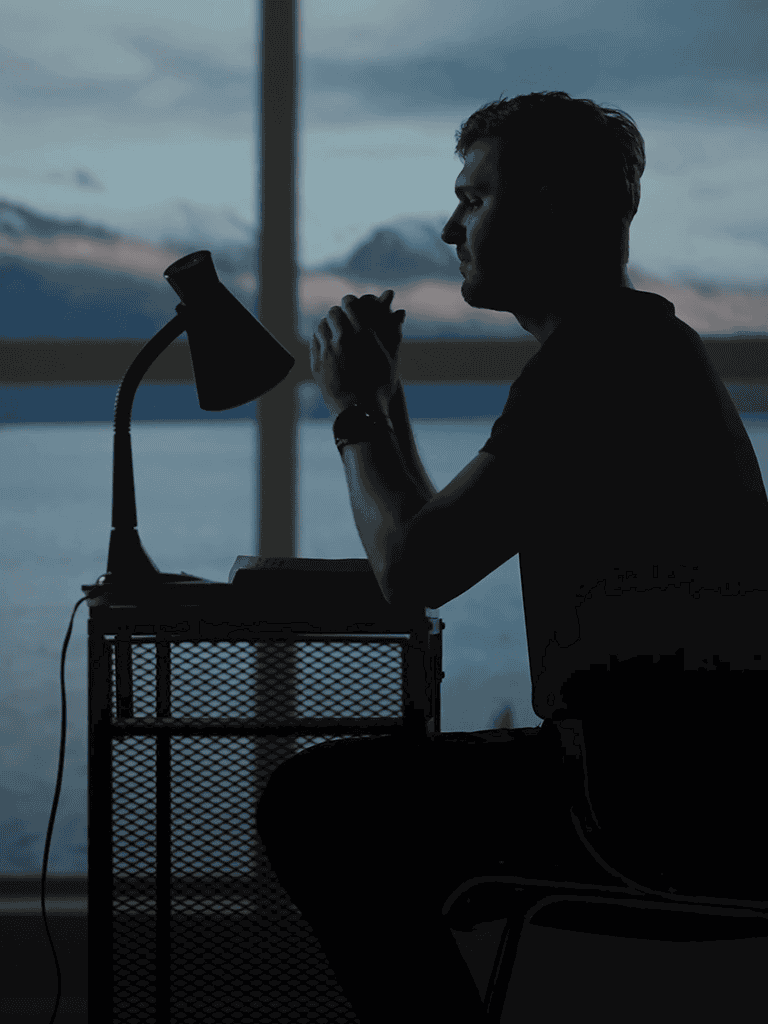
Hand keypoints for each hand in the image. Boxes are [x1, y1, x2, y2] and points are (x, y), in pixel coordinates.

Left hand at [310, 290, 405, 417]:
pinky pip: (314, 342)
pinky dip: (320, 339)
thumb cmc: (380, 387)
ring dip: (328, 326)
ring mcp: (327, 352)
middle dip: (338, 315)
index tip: (351, 305)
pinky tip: (326, 345)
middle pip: (333, 313)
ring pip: (321, 326)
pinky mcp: (317, 364)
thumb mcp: (391, 359)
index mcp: (363, 335)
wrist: (361, 413)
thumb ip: (393, 333)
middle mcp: (343, 340)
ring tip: (333, 333)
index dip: (350, 302)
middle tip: (342, 320)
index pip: (349, 304)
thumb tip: (401, 312)